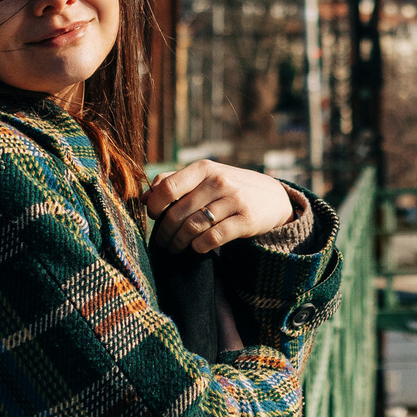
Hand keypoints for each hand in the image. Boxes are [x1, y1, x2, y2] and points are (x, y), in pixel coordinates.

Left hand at [143, 161, 295, 254]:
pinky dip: (199, 247)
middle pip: (178, 212)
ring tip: (175, 247)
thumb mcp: (206, 176)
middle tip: (162, 241)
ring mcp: (234, 200)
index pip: (167, 187)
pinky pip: (212, 238)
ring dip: (179, 242)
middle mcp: (219, 181)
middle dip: (165, 231)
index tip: (154, 216)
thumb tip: (143, 198)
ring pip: (193, 227)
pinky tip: (197, 248)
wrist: (273, 197)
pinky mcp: (246, 220)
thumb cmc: (230, 187)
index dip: (155, 206)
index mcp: (204, 168)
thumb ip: (174, 182)